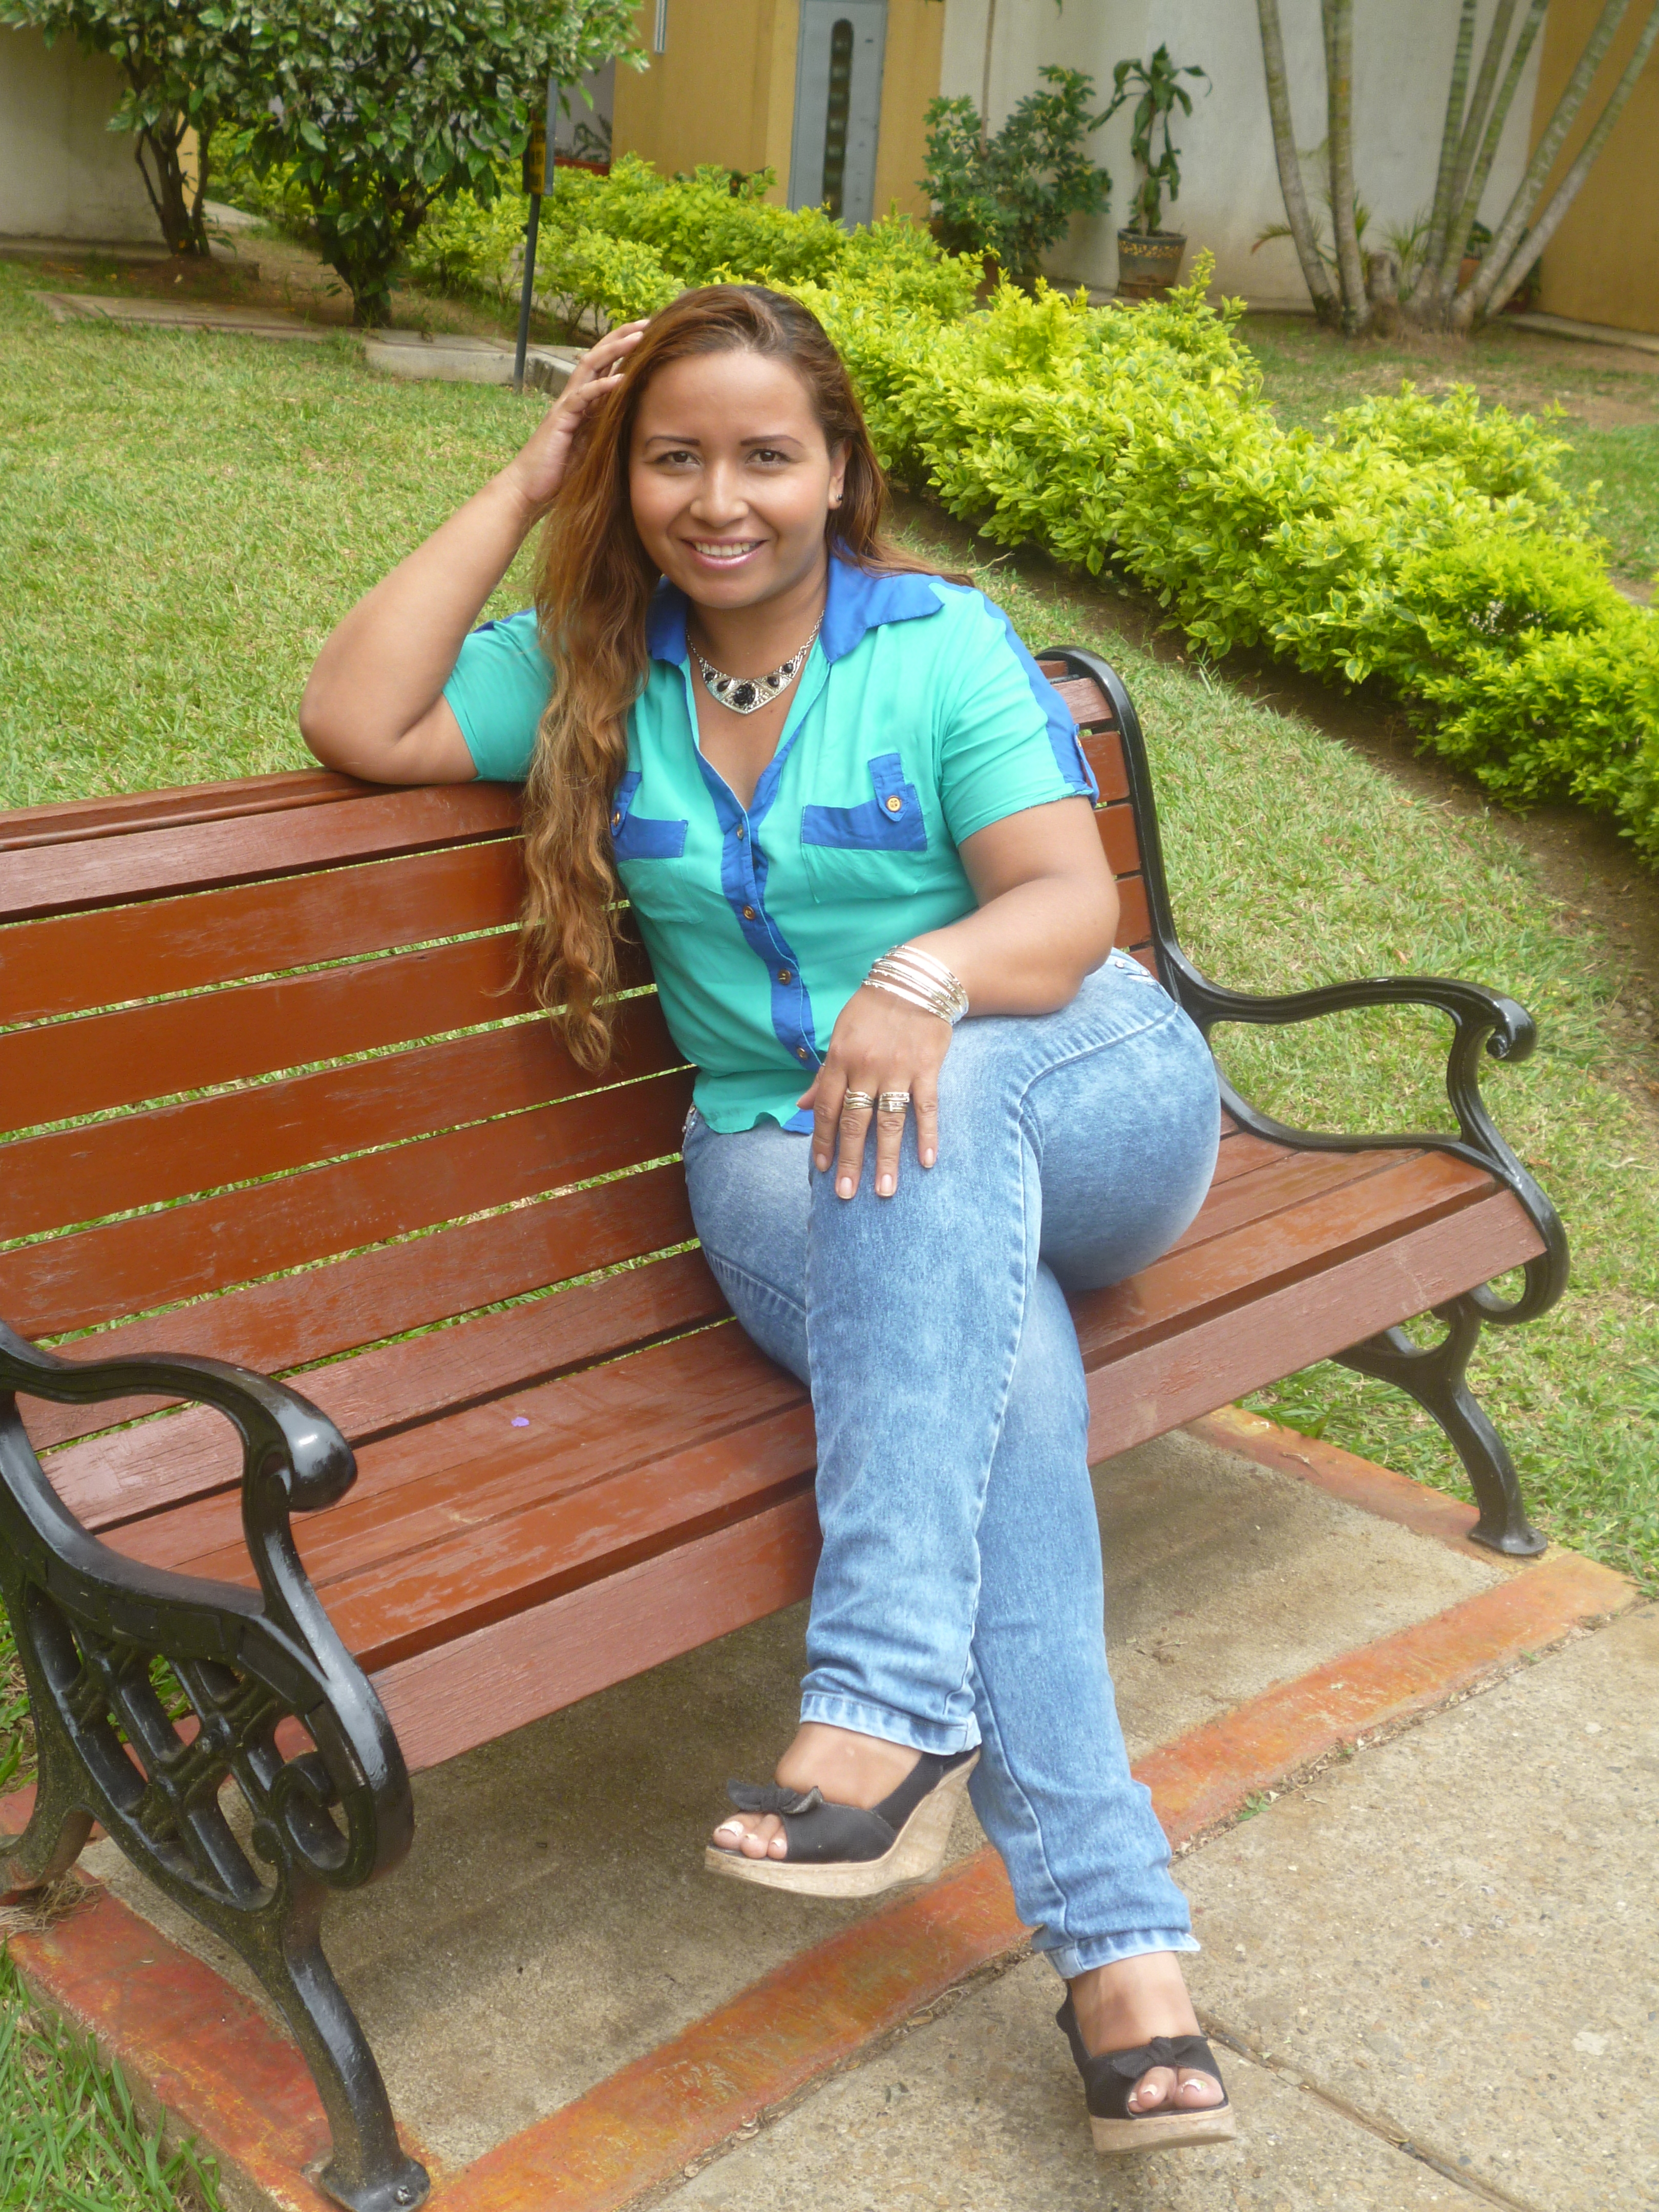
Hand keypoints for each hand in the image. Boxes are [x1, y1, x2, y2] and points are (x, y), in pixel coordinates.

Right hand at [499, 321, 647, 514]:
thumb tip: (633, 421)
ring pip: (590, 367)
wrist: (529, 490)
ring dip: (615, 350)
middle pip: (598, 356)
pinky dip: (602, 387)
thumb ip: (607, 429)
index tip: (648, 336)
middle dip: (621, 336)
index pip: (604, 366)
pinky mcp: (560, 420)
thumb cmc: (561, 473)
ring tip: (639, 337)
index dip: (623, 349)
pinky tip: (621, 379)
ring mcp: (565, 406)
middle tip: (646, 321)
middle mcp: (573, 398)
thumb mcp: (592, 447)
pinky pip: (582, 397)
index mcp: (583, 403)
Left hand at [799, 987, 950, 1198]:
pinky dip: (927, 1135)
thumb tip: (800, 1106)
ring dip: (887, 1158)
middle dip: (849, 1160)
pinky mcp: (926, 1067)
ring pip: (889, 1121)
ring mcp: (897, 1069)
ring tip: (885, 1190)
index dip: (823, 1140)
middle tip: (846, 1193)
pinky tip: (926, 1161)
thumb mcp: (840, 1035)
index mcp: (840, 1059)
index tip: (823, 1168)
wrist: (915, 981)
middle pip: (855, 1122)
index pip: (827, 1108)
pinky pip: (926, 1107)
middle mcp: (865, 1067)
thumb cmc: (873, 1009)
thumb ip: (823, 1074)